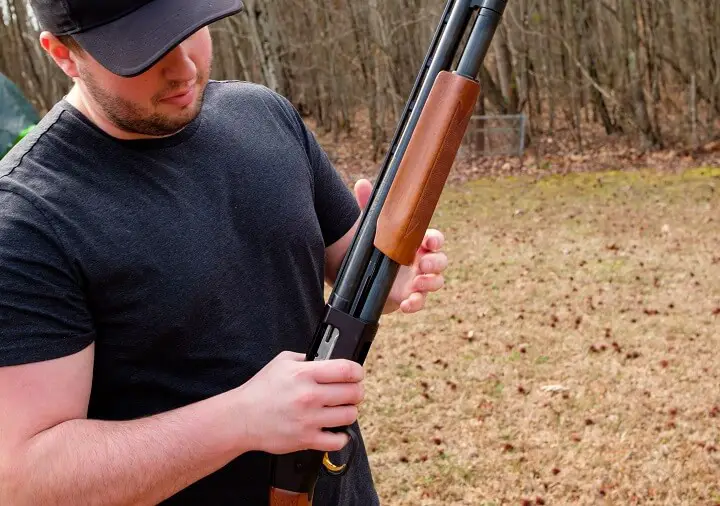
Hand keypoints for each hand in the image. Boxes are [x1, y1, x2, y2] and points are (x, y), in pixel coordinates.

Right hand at [234, 351, 364, 454]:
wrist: (241, 418)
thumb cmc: (261, 390)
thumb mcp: (282, 362)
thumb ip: (306, 358)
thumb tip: (327, 359)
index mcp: (304, 374)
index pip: (346, 370)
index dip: (358, 371)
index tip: (357, 374)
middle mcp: (309, 396)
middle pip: (353, 393)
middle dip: (356, 391)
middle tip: (351, 392)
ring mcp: (309, 419)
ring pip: (349, 415)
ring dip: (349, 411)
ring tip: (341, 409)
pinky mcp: (307, 439)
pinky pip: (338, 441)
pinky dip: (341, 436)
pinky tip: (335, 429)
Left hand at [353, 179, 447, 313]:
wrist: (363, 275)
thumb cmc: (375, 249)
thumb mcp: (370, 228)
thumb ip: (368, 206)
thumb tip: (361, 183)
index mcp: (416, 243)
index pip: (434, 239)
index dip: (435, 240)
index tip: (429, 241)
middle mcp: (420, 261)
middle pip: (441, 261)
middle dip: (436, 262)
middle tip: (422, 262)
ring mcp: (417, 280)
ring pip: (436, 282)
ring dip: (430, 283)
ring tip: (417, 284)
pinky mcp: (409, 297)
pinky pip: (420, 302)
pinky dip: (416, 304)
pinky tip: (406, 304)